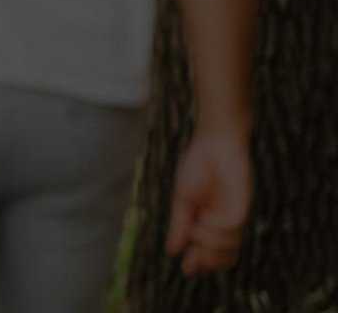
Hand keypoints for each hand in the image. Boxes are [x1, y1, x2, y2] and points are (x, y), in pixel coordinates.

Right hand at [166, 128, 250, 274]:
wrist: (213, 143)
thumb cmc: (197, 166)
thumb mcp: (182, 200)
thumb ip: (179, 225)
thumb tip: (172, 250)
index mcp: (208, 220)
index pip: (210, 250)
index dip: (201, 263)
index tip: (187, 270)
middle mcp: (224, 220)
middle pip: (222, 255)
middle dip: (207, 262)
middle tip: (192, 264)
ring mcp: (234, 213)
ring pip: (229, 244)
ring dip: (208, 243)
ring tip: (195, 227)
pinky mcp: (243, 204)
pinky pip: (232, 226)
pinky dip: (216, 228)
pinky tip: (205, 217)